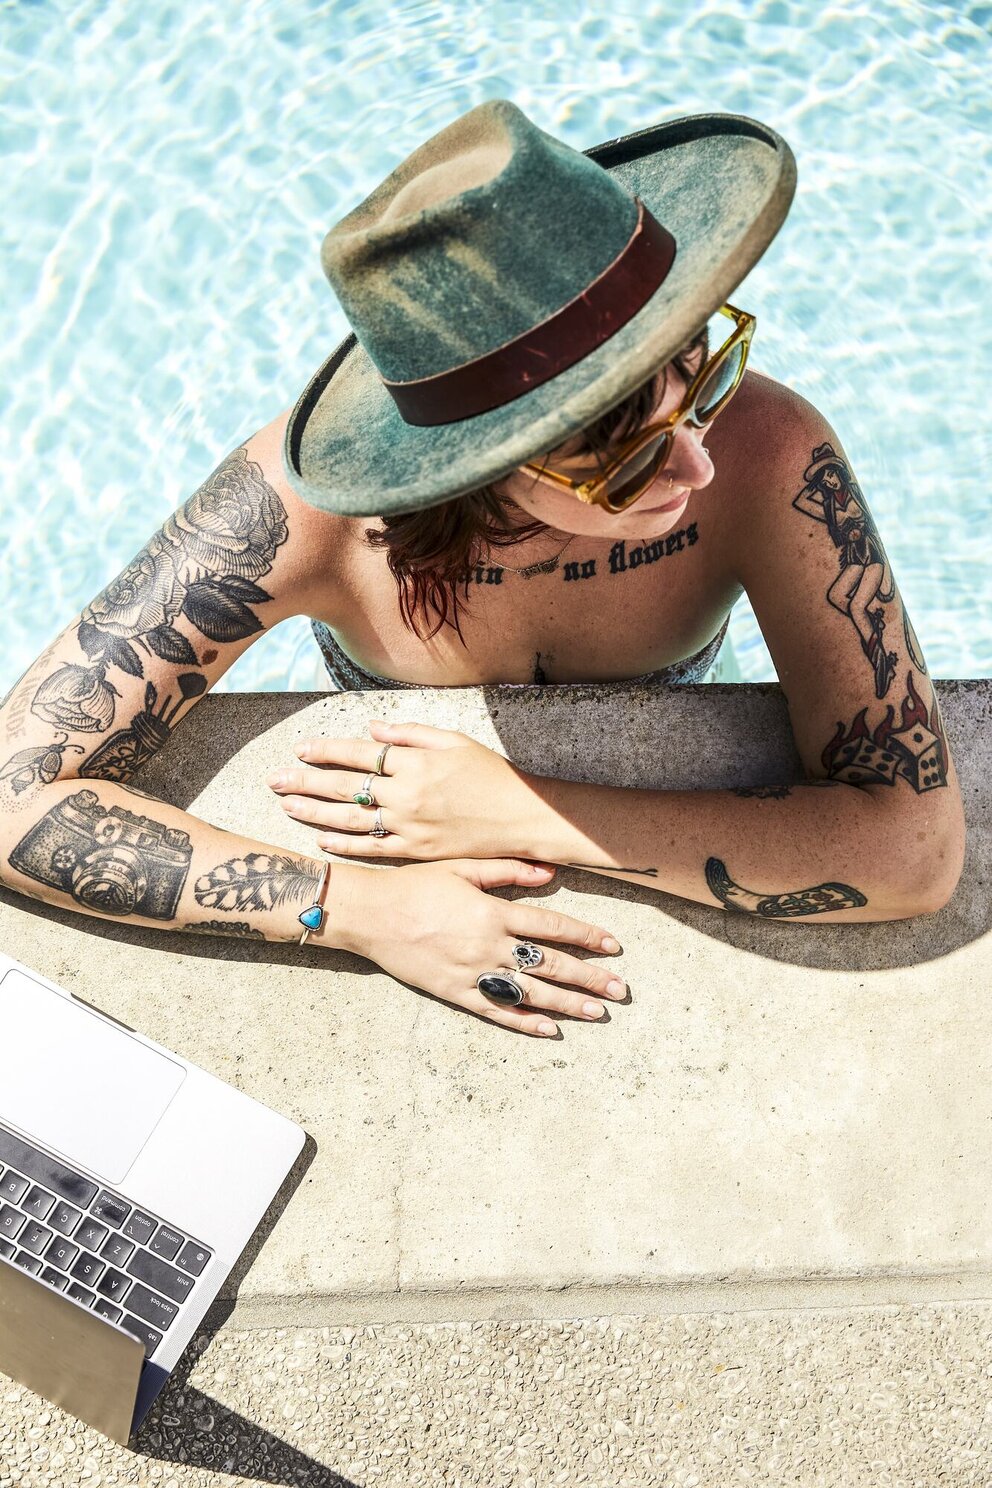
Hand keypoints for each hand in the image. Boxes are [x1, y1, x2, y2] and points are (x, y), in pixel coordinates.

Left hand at [267, 719, 544, 862]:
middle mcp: (406, 795)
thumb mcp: (455, 742)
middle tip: (275, 780)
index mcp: (414, 764)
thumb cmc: (493, 775)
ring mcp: (409, 826)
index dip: (326, 751)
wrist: (522, 817)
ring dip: (315, 813)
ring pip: (351, 820)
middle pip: (345, 787)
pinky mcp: (417, 851)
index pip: (359, 755)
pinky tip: (323, 841)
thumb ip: (411, 734)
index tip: (301, 749)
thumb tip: (373, 731)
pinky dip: (346, 846)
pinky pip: (373, 849)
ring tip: (287, 806)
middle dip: (306, 783)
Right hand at [331, 858, 625, 1037]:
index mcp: (494, 912)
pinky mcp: (455, 993)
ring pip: (530, 992)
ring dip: (567, 1003)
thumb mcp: (463, 868)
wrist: (372, 915)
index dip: (586, 936)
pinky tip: (549, 1029)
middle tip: (620, 990)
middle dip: (589, 977)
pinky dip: (524, 1021)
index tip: (614, 947)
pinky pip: (496, 1011)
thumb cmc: (416, 886)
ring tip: (598, 1012)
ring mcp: (473, 973)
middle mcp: (489, 946)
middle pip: (550, 964)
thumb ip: (507, 871)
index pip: (553, 927)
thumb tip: (549, 873)